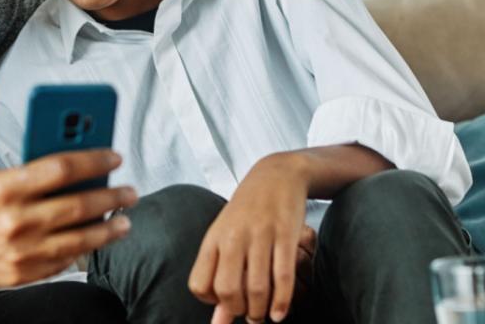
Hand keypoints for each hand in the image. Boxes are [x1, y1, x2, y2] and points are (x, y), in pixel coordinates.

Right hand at [0, 73, 136, 286]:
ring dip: (107, 229)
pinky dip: (83, 251)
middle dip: (110, 197)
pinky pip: (61, 262)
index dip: (92, 160)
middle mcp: (16, 220)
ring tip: (125, 219)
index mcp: (5, 187)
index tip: (113, 156)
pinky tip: (96, 240)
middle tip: (129, 191)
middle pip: (77, 206)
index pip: (61, 169)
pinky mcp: (21, 273)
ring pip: (77, 239)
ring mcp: (21, 250)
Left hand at [188, 154, 308, 323]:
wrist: (276, 175)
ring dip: (261, 311)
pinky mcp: (286, 234)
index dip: (211, 301)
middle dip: (238, 311)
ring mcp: (260, 235)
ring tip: (264, 315)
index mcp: (214, 239)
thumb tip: (218, 321)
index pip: (199, 285)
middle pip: (227, 290)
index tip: (224, 301)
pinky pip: (283, 276)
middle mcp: (233, 237)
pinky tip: (280, 313)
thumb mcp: (226, 236)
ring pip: (257, 287)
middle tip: (249, 314)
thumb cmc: (247, 212)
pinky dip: (282, 302)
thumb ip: (220, 274)